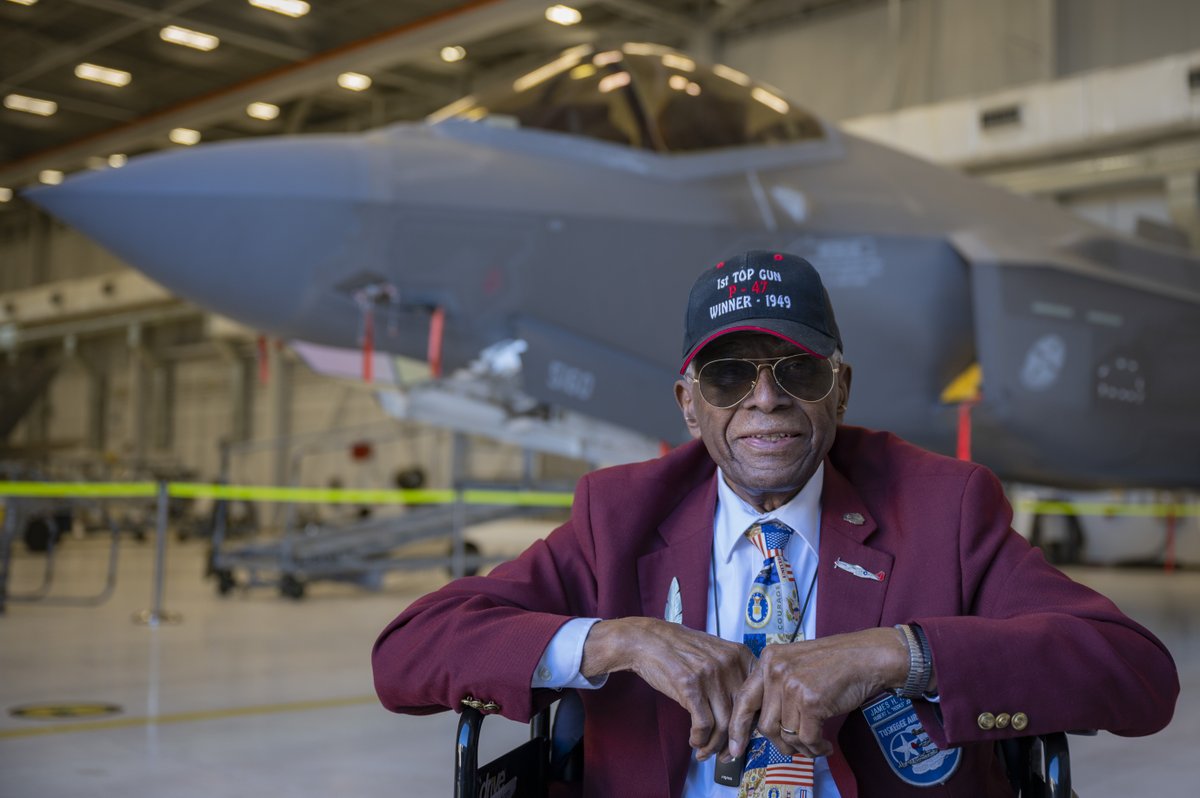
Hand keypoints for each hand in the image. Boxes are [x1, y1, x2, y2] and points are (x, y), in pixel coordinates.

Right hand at [582, 617, 754, 759]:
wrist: (648, 640)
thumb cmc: (681, 649)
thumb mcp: (715, 652)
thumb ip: (734, 674)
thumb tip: (746, 713)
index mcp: (740, 655)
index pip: (757, 697)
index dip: (752, 723)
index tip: (745, 737)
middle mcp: (729, 664)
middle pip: (742, 714)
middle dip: (736, 741)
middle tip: (729, 754)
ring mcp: (710, 675)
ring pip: (724, 724)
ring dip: (714, 745)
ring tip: (705, 751)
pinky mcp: (690, 687)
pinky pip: (704, 724)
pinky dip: (700, 739)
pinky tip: (695, 741)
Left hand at [725, 627, 909, 760]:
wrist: (867, 656)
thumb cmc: (835, 663)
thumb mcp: (796, 665)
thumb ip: (776, 687)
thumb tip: (764, 725)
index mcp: (769, 660)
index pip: (745, 699)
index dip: (739, 727)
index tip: (736, 747)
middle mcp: (776, 670)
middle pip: (765, 724)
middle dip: (781, 743)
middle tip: (796, 748)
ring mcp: (792, 685)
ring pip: (786, 734)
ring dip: (802, 747)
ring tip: (815, 745)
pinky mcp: (811, 701)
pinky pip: (807, 738)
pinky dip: (816, 748)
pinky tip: (826, 746)